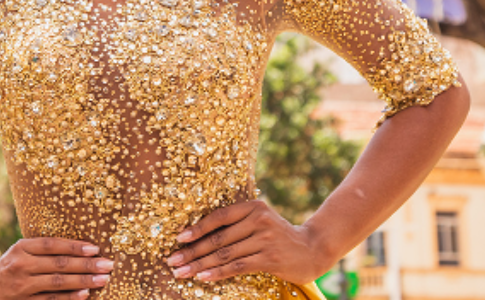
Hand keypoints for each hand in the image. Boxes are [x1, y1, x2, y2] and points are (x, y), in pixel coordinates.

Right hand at [0, 237, 111, 299]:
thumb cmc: (9, 266)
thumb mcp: (20, 251)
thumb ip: (42, 249)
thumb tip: (80, 247)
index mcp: (21, 248)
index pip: (51, 245)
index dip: (74, 246)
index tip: (94, 248)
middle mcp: (22, 265)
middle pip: (59, 264)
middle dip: (87, 264)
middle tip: (108, 264)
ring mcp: (23, 285)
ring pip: (58, 283)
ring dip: (84, 281)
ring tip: (103, 279)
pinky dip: (70, 297)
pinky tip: (85, 294)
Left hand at [168, 200, 328, 284]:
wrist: (313, 249)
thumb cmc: (278, 236)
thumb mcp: (259, 222)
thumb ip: (236, 224)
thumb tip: (198, 236)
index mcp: (253, 206)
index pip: (218, 217)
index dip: (197, 228)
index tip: (178, 238)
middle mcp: (259, 220)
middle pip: (218, 238)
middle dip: (191, 251)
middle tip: (171, 260)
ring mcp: (265, 239)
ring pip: (224, 254)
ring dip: (199, 264)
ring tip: (181, 272)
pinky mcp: (270, 258)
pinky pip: (237, 266)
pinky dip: (218, 272)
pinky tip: (203, 277)